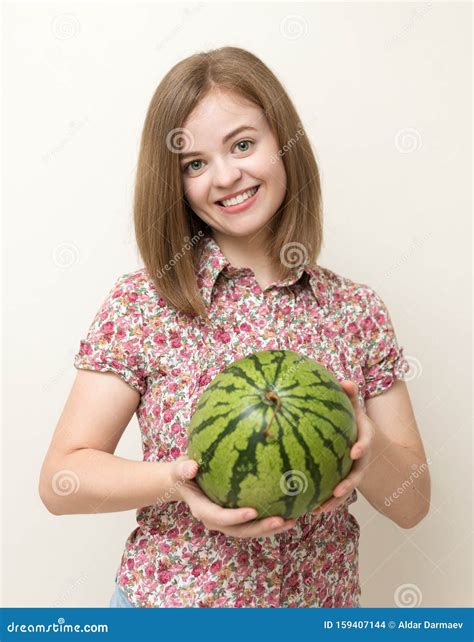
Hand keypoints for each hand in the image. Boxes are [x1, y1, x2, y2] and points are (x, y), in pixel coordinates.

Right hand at [170, 455, 296, 537]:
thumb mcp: (180, 468)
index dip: (235, 517)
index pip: (220, 517)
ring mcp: (228, 522)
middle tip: (281, 520)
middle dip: (261, 528)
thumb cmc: (184, 473)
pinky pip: (255, 523)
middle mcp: (217, 520)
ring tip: (292, 521)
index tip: (252, 511)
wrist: (185, 482)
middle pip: (240, 530)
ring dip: (271, 529)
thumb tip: (191, 467)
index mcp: (203, 510)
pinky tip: (291, 511)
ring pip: (251, 530)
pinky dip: (271, 520)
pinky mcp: (238, 518)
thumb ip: (184, 468)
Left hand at [313, 380, 374, 515]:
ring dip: (336, 501)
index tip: (355, 452)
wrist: (367, 445)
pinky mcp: (343, 483)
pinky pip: (334, 496)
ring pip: (346, 490)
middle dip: (349, 484)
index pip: (366, 444)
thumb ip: (351, 397)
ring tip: (320, 509)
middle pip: (357, 474)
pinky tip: (309, 510)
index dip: (362, 448)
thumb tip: (346, 381)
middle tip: (339, 490)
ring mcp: (354, 473)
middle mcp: (361, 460)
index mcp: (363, 440)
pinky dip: (325, 503)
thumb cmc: (354, 423)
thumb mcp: (356, 410)